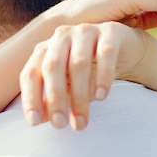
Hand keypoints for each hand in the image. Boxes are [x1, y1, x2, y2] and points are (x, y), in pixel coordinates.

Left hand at [20, 22, 147, 129]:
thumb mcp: (68, 87)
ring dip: (79, 95)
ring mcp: (86, 31)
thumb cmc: (90, 71)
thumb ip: (53, 101)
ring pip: (78, 63)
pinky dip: (103, 77)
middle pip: (53, 67)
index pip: (31, 73)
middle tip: (60, 125)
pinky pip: (106, 53)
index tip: (34, 123)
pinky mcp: (111, 32)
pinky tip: (101, 97)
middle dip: (55, 98)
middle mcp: (61, 37)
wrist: (125, 50)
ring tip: (81, 121)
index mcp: (45, 49)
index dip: (30, 97)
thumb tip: (39, 120)